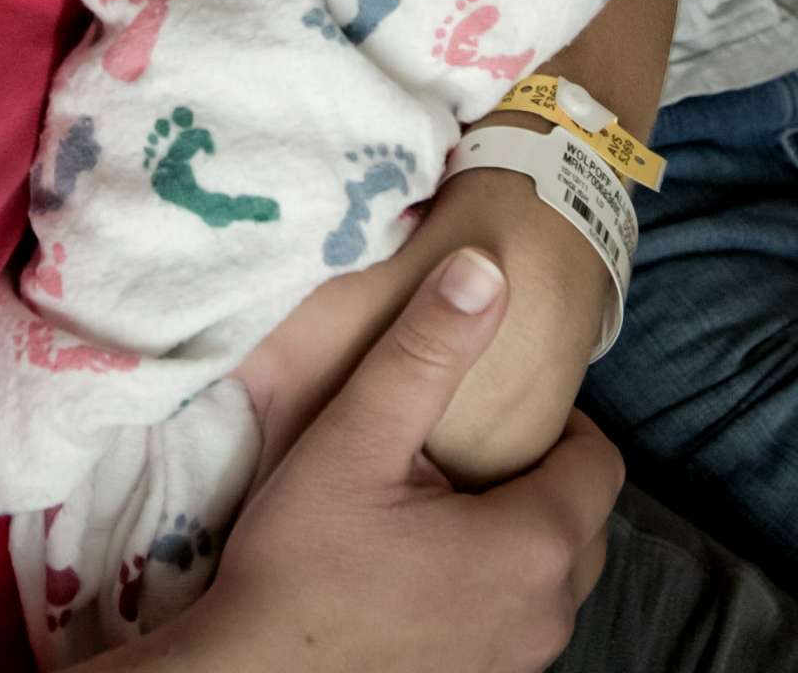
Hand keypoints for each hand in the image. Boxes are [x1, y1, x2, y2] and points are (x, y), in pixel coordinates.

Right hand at [187, 250, 621, 672]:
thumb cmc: (302, 564)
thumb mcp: (356, 439)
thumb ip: (426, 351)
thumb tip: (486, 269)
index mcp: (534, 545)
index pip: (601, 463)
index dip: (558, 420)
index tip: (492, 400)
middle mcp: (548, 614)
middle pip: (584, 520)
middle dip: (539, 474)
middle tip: (462, 443)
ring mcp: (520, 663)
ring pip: (553, 575)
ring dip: (518, 532)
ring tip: (439, 499)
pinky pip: (519, 617)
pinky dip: (493, 582)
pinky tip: (422, 563)